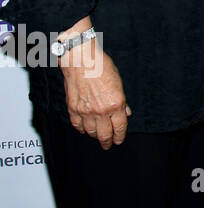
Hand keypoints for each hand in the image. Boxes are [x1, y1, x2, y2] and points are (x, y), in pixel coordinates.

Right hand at [58, 22, 129, 148]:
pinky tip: (85, 129)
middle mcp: (101, 111)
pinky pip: (77, 126)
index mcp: (116, 104)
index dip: (120, 136)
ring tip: (98, 137)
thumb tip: (126, 114)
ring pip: (90, 132)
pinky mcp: (73, 109)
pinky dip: (82, 129)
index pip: (120, 127)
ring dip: (95, 136)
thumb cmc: (102, 68)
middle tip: (108, 145)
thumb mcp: (119, 83)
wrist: (81, 61)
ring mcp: (85, 111)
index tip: (119, 141)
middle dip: (107, 142)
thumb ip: (123, 102)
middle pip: (105, 134)